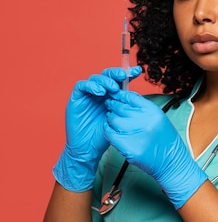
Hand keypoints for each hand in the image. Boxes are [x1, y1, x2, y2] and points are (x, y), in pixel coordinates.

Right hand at [53, 66, 141, 190]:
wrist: (88, 150)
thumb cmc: (104, 137)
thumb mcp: (119, 121)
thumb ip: (125, 108)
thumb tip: (137, 95)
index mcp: (111, 97)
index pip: (119, 81)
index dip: (128, 74)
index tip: (138, 71)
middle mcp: (99, 94)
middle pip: (107, 76)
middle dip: (116, 73)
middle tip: (124, 75)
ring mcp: (87, 95)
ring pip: (95, 78)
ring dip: (105, 80)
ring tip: (112, 88)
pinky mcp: (76, 99)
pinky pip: (81, 86)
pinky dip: (91, 86)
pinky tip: (99, 92)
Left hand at [104, 90, 207, 208]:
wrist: (171, 161)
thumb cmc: (165, 140)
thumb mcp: (159, 118)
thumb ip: (143, 108)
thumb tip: (126, 98)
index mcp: (153, 112)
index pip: (131, 97)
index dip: (120, 95)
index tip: (115, 96)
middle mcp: (145, 121)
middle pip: (120, 107)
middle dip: (113, 106)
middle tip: (110, 106)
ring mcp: (136, 135)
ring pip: (113, 120)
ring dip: (110, 118)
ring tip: (112, 119)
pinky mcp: (128, 148)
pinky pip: (110, 134)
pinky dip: (108, 130)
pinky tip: (111, 130)